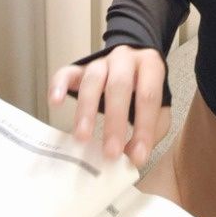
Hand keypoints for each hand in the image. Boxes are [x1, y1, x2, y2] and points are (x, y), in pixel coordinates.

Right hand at [48, 45, 171, 168]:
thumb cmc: (145, 88)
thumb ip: (154, 127)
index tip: (138, 157)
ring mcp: (100, 61)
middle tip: (110, 153)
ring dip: (86, 110)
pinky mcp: (79, 68)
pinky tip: (55, 103)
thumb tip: (133, 155)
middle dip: (114, 121)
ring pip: (91, 80)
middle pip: (119, 85)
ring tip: (82, 138)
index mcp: (150, 65)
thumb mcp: (160, 104)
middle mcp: (125, 59)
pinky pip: (65, 73)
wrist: (132, 60)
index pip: (148, 95)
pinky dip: (58, 86)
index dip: (144, 127)